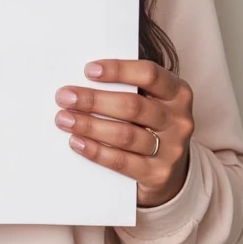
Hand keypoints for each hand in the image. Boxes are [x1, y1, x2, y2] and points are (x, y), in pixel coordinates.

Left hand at [54, 59, 193, 206]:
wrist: (169, 171)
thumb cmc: (150, 126)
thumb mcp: (149, 102)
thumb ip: (126, 89)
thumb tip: (82, 81)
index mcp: (178, 93)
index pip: (150, 74)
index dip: (119, 70)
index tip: (89, 70)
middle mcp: (178, 120)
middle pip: (133, 106)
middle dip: (94, 100)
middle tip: (65, 97)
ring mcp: (171, 149)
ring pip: (125, 134)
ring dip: (90, 126)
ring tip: (64, 119)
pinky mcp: (158, 174)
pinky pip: (122, 161)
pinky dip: (96, 151)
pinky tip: (77, 142)